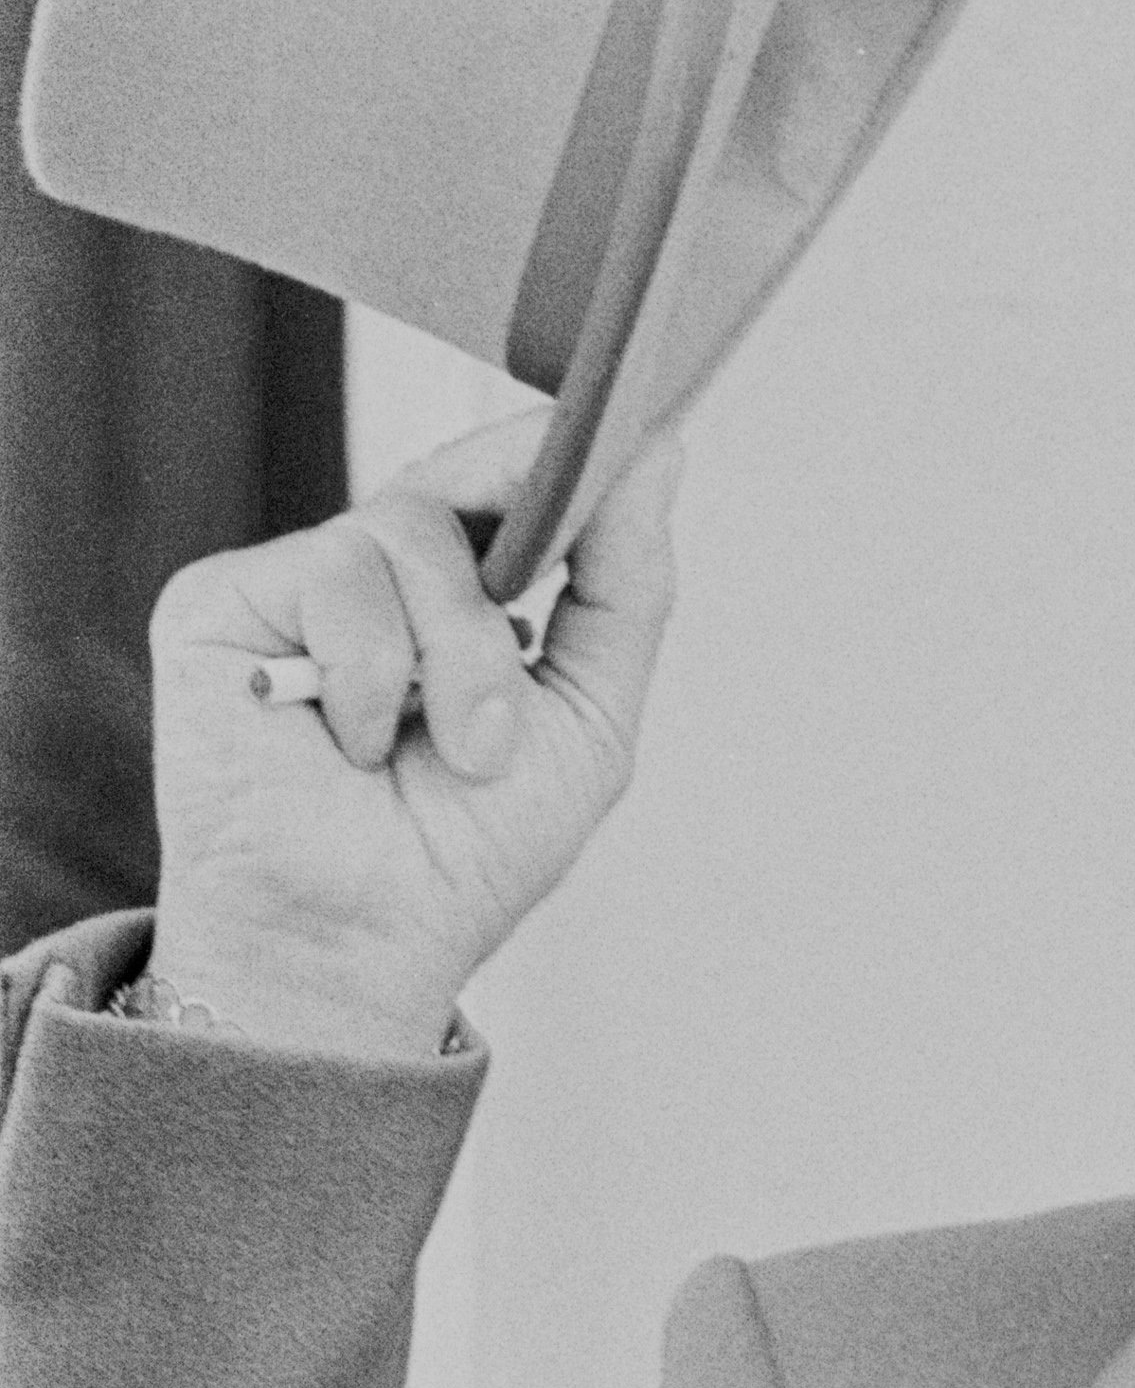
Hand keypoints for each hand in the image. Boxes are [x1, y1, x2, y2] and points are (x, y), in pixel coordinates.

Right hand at [140, 410, 682, 1054]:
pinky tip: (351, 747)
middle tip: (500, 727)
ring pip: (404, 531)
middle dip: (506, 608)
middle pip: (460, 491)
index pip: (503, 478)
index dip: (554, 458)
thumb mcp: (589, 720)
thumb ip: (624, 585)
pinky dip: (370, 677)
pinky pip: (333, 573)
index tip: (616, 444)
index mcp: (455, 592)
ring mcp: (295, 583)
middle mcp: (373, 574)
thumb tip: (661, 445)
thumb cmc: (465, 855)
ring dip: (452, 665)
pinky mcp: (221, 601)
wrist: (364, 943)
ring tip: (437, 756)